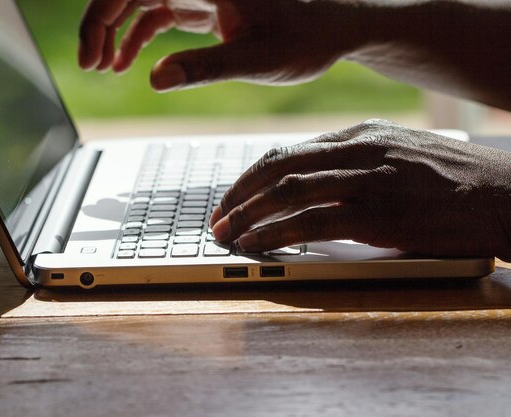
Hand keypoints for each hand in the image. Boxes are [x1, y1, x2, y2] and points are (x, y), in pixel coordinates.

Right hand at [78, 0, 353, 90]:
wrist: (334, 29)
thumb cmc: (306, 39)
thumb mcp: (257, 60)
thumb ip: (206, 67)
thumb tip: (155, 80)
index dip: (101, 14)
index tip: (91, 56)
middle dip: (101, 23)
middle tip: (90, 64)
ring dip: (116, 29)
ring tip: (103, 67)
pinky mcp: (205, 1)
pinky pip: (159, 12)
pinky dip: (139, 35)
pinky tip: (129, 63)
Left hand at [209, 120, 510, 260]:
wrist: (505, 194)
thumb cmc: (452, 181)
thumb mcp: (399, 154)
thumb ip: (356, 163)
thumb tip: (313, 185)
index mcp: (361, 135)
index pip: (288, 151)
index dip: (251, 176)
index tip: (232, 197)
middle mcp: (359, 150)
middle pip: (278, 167)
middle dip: (239, 194)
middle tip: (217, 217)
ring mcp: (369, 180)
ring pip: (289, 191)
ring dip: (249, 214)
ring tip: (226, 233)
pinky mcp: (380, 214)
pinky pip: (313, 222)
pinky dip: (277, 233)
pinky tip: (257, 244)